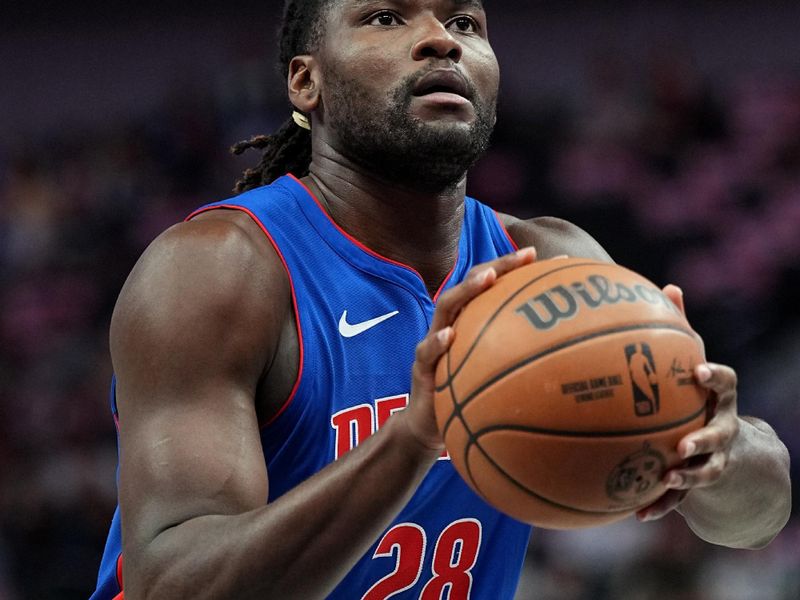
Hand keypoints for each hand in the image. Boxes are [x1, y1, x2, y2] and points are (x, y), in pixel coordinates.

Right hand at [399, 247, 537, 451]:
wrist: (429, 426)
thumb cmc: (468, 399)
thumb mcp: (497, 380)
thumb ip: (523, 366)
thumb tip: (573, 369)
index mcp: (472, 323)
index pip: (494, 287)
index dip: (517, 269)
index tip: (547, 258)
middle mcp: (452, 324)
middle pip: (472, 284)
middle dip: (499, 266)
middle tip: (525, 257)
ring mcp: (433, 341)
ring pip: (446, 306)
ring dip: (467, 290)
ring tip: (487, 278)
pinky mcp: (421, 366)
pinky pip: (426, 350)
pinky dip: (437, 341)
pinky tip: (450, 336)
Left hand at [637, 285, 739, 521]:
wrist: (726, 442)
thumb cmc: (696, 392)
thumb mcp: (691, 360)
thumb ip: (680, 327)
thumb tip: (669, 285)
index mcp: (719, 397)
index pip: (726, 384)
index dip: (715, 378)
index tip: (697, 372)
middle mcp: (722, 428)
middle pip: (719, 435)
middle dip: (704, 439)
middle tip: (684, 443)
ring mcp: (713, 458)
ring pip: (706, 471)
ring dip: (687, 476)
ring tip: (666, 478)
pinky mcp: (696, 482)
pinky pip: (680, 498)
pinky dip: (660, 505)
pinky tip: (636, 515)